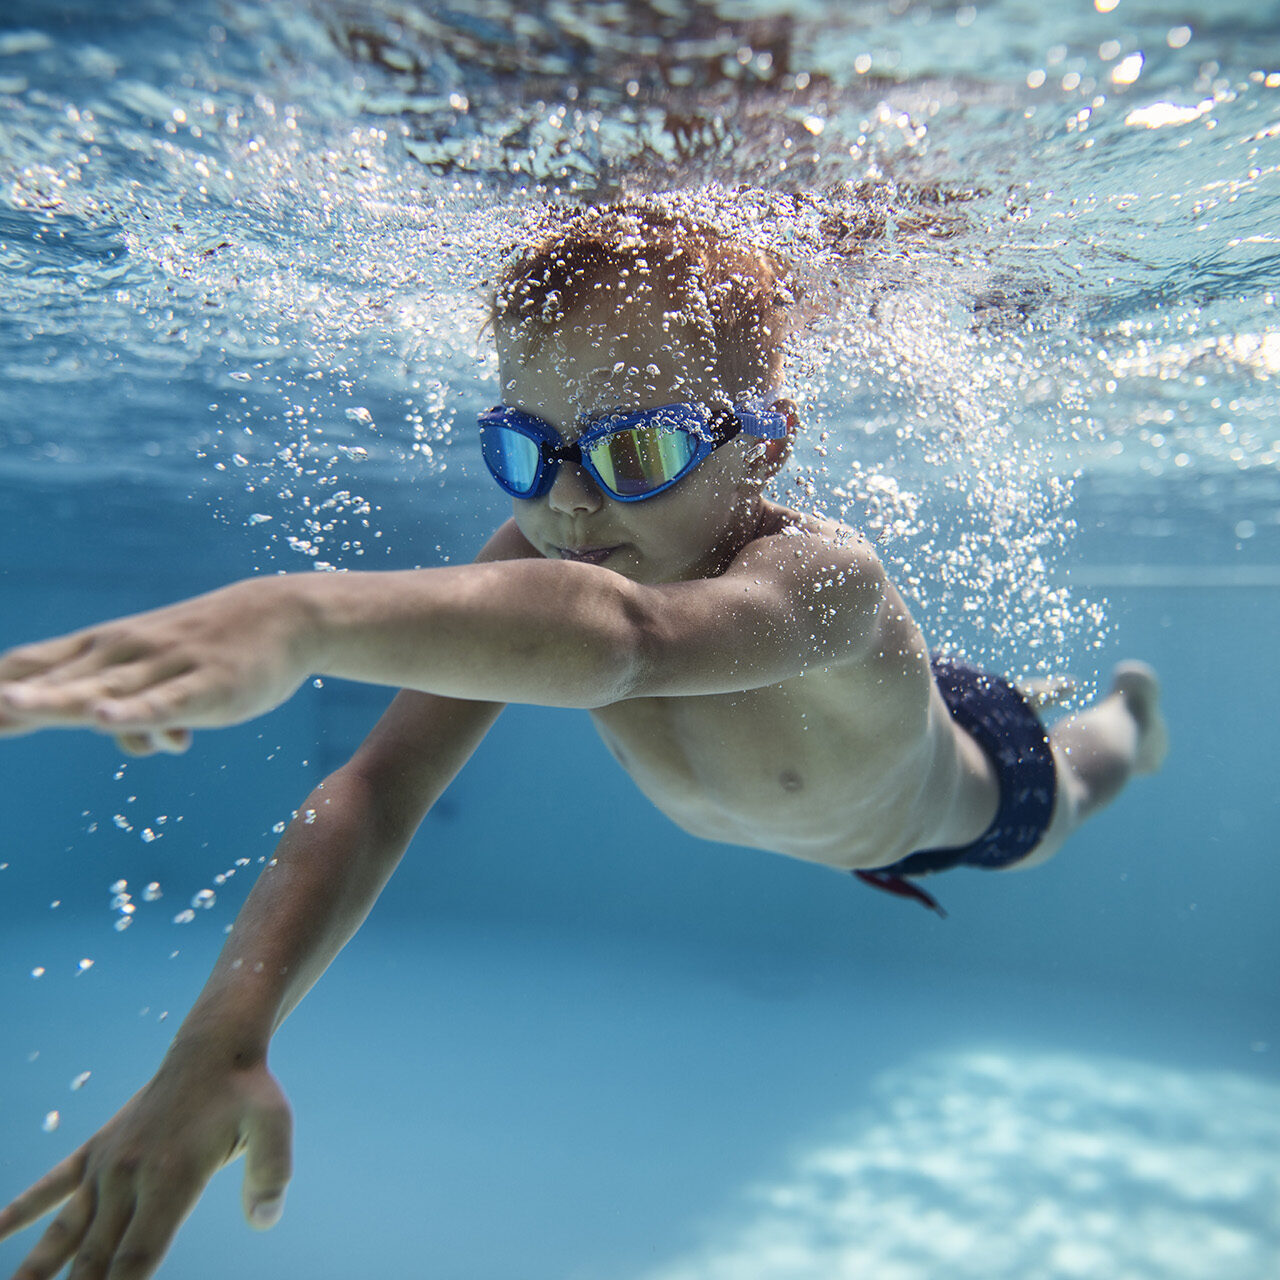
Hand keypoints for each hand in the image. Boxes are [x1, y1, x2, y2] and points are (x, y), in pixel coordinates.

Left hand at [0, 579, 316, 742]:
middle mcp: (122, 654)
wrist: (283, 616)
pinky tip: (104, 719)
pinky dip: (135, 712)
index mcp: (102, 650)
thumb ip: (127, 706)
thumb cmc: (214, 645)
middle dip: (6, 700)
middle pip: (50, 680)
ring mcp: (163, 668)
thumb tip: (109, 732)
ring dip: (53, 701)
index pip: (27, 666)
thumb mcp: (162, 675)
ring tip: (8, 709)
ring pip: (101, 690)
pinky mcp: (206, 687)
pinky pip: (164, 702)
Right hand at [0, 1053, 292, 1279]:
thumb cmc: (248, 1089)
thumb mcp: (274, 1124)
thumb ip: (272, 1173)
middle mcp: (128, 1177)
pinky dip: (19, 1210)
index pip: (136, 1260)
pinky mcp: (96, 1149)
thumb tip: (266, 1220)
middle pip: (94, 1260)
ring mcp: (106, 1164)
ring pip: (62, 1233)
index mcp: (169, 1180)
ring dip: (35, 1273)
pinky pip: (50, 1186)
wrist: (215, 1046)